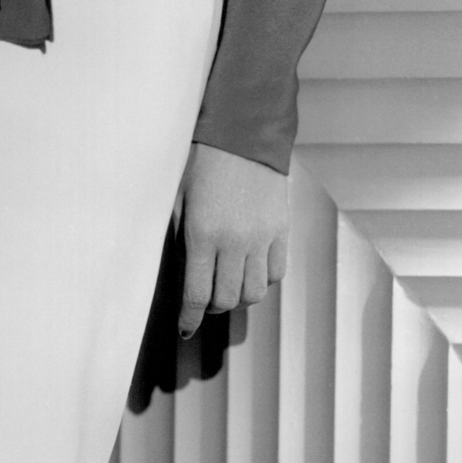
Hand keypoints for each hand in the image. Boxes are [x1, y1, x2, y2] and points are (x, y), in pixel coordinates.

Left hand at [176, 145, 289, 339]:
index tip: (185, 328)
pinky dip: (262, 280)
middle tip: (204, 302)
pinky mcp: (282, 230)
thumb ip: (182, 239)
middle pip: (226, 299)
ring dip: (239, 297)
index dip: (190, 318)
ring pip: (255, 293)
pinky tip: (250, 269)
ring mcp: (262, 238)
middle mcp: (235, 242)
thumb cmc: (202, 164)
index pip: (197, 295)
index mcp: (202, 235)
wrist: (243, 135)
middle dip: (211, 308)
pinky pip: (276, 272)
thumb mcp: (179, 200)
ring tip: (228, 286)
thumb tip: (185, 275)